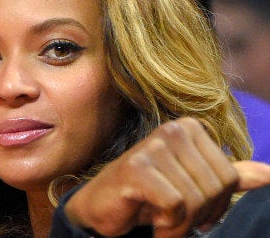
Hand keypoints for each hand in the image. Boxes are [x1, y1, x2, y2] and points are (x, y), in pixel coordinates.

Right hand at [64, 117, 269, 236]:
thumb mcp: (190, 184)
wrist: (102, 205)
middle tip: (176, 222)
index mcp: (189, 129)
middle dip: (199, 217)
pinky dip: (167, 223)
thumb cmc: (146, 194)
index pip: (228, 177)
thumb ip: (226, 177)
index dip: (216, 206)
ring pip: (194, 198)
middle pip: (214, 187)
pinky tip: (152, 221)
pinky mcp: (136, 168)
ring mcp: (153, 147)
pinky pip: (174, 203)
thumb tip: (269, 174)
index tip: (194, 214)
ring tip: (163, 224)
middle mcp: (172, 131)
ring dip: (181, 225)